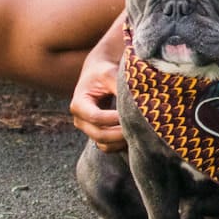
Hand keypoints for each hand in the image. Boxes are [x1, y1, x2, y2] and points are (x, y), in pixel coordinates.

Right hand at [70, 16, 126, 151]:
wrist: (98, 74)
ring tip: (139, 132)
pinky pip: (108, 147)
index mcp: (79, 104)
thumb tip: (136, 100)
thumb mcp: (109, 74)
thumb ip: (118, 85)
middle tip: (140, 127)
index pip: (95, 117)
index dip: (112, 118)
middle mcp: (80, 120)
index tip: (129, 113)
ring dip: (121, 142)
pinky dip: (121, 145)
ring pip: (104, 145)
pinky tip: (135, 135)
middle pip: (99, 134)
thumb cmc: (103, 71)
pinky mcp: (97, 134)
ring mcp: (88, 129)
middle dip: (119, 133)